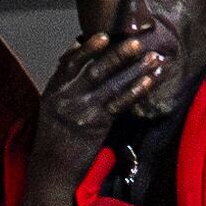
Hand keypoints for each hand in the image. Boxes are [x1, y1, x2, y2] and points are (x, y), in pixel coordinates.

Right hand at [21, 31, 177, 205]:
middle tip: (137, 41)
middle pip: (95, 69)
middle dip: (117, 54)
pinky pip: (120, 103)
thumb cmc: (54, 139)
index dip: (87, 48)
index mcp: (53, 91)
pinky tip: (150, 80)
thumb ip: (63, 83)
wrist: (51, 170)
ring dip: (135, 69)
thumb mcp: (51, 108)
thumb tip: (77, 53)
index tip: (104, 35)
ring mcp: (81, 110)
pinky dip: (137, 90)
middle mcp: (66, 97)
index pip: (69, 63)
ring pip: (111, 84)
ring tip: (154, 58)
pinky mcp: (96, 124)